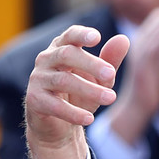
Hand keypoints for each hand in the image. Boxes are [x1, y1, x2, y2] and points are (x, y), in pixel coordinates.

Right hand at [24, 25, 129, 158]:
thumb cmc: (81, 93)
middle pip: (66, 54)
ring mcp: (38, 79)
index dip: (81, 34)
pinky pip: (55, 105)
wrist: (59, 123)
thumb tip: (124, 39)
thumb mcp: (100, 78)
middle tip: (111, 74)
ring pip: (63, 80)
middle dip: (91, 64)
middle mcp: (46, 59)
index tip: (97, 37)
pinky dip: (73, 113)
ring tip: (110, 98)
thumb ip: (110, 60)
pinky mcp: (35, 100)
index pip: (70, 35)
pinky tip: (89, 119)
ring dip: (89, 90)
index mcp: (63, 48)